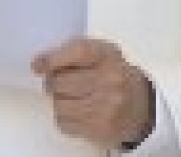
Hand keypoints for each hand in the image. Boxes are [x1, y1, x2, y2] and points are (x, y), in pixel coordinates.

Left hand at [32, 38, 154, 148]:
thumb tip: (37, 65)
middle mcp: (110, 80)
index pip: (76, 51)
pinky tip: (78, 113)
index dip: (52, 59)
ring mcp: (106, 107)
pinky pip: (64, 123)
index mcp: (108, 56)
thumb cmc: (115, 75)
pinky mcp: (100, 130)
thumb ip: (70, 53)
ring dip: (59, 102)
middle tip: (60, 84)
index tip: (38, 66)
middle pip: (60, 82)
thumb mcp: (101, 54)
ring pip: (59, 105)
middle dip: (53, 83)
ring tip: (71, 99)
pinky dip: (65, 119)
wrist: (143, 108)